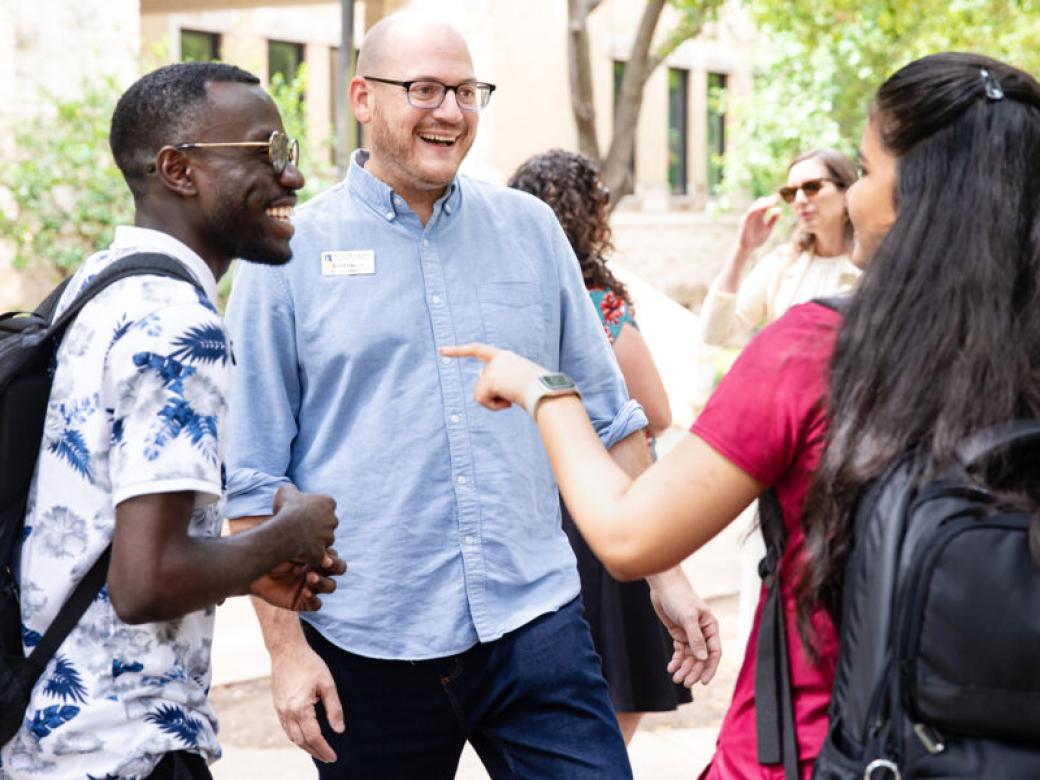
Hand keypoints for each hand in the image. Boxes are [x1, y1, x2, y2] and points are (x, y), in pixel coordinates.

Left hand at [250, 548, 346, 611]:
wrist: (252, 571)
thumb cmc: (268, 554)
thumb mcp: (285, 545)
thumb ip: (301, 542)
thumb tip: (315, 534)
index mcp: (316, 555)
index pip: (334, 555)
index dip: (332, 556)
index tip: (322, 554)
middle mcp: (318, 570)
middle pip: (339, 569)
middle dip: (335, 566)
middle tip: (324, 563)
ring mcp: (312, 586)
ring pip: (331, 587)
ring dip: (324, 582)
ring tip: (310, 578)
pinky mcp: (303, 602)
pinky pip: (317, 604)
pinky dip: (314, 599)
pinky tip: (305, 592)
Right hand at [271, 485, 337, 567]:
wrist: (285, 531)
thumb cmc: (286, 509)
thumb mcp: (285, 491)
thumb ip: (291, 489)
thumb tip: (291, 491)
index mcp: (328, 502)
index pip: (326, 507)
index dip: (314, 511)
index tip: (301, 514)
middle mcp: (333, 519)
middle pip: (328, 524)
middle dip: (318, 526)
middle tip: (301, 528)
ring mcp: (329, 537)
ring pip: (325, 540)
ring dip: (315, 541)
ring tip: (299, 541)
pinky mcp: (322, 552)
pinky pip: (318, 556)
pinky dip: (311, 557)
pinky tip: (301, 555)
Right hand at [271, 643, 344, 762]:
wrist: (287, 651)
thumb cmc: (309, 664)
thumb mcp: (328, 684)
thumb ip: (334, 709)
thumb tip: (339, 730)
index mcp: (300, 708)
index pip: (314, 737)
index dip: (324, 749)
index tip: (334, 757)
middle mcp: (287, 713)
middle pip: (301, 741)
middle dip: (315, 752)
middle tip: (328, 758)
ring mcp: (280, 710)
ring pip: (292, 737)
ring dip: (305, 746)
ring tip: (318, 751)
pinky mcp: (277, 706)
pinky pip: (287, 728)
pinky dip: (296, 737)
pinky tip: (305, 737)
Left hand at [439, 343, 545, 411]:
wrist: (546, 390)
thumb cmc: (542, 390)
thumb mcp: (524, 384)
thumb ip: (508, 386)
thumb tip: (503, 399)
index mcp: (506, 357)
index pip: (478, 350)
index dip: (459, 351)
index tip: (440, 350)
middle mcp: (497, 359)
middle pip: (481, 384)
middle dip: (492, 396)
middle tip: (514, 396)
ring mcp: (493, 369)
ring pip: (481, 394)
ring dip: (495, 402)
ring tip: (514, 397)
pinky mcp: (490, 380)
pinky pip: (482, 401)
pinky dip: (494, 406)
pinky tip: (509, 402)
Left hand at [648, 569, 721, 687]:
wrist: (664, 586)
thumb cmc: (679, 597)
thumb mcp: (688, 617)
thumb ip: (695, 638)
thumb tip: (703, 659)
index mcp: (710, 627)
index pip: (714, 652)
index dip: (710, 668)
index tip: (703, 682)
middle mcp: (702, 632)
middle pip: (701, 657)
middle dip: (694, 671)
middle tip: (684, 682)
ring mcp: (690, 634)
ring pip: (690, 656)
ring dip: (684, 668)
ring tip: (676, 678)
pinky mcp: (678, 633)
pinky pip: (680, 651)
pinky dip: (676, 660)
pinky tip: (671, 668)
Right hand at [737, 194, 780, 253]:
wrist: (748, 249)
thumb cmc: (757, 240)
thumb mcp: (768, 228)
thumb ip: (773, 219)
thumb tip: (779, 209)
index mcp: (759, 215)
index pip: (765, 205)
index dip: (771, 201)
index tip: (779, 198)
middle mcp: (753, 215)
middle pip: (759, 204)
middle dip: (767, 200)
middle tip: (776, 197)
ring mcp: (748, 218)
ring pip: (754, 207)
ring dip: (762, 204)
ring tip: (770, 201)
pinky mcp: (744, 222)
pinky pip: (749, 214)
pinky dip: (755, 210)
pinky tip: (762, 208)